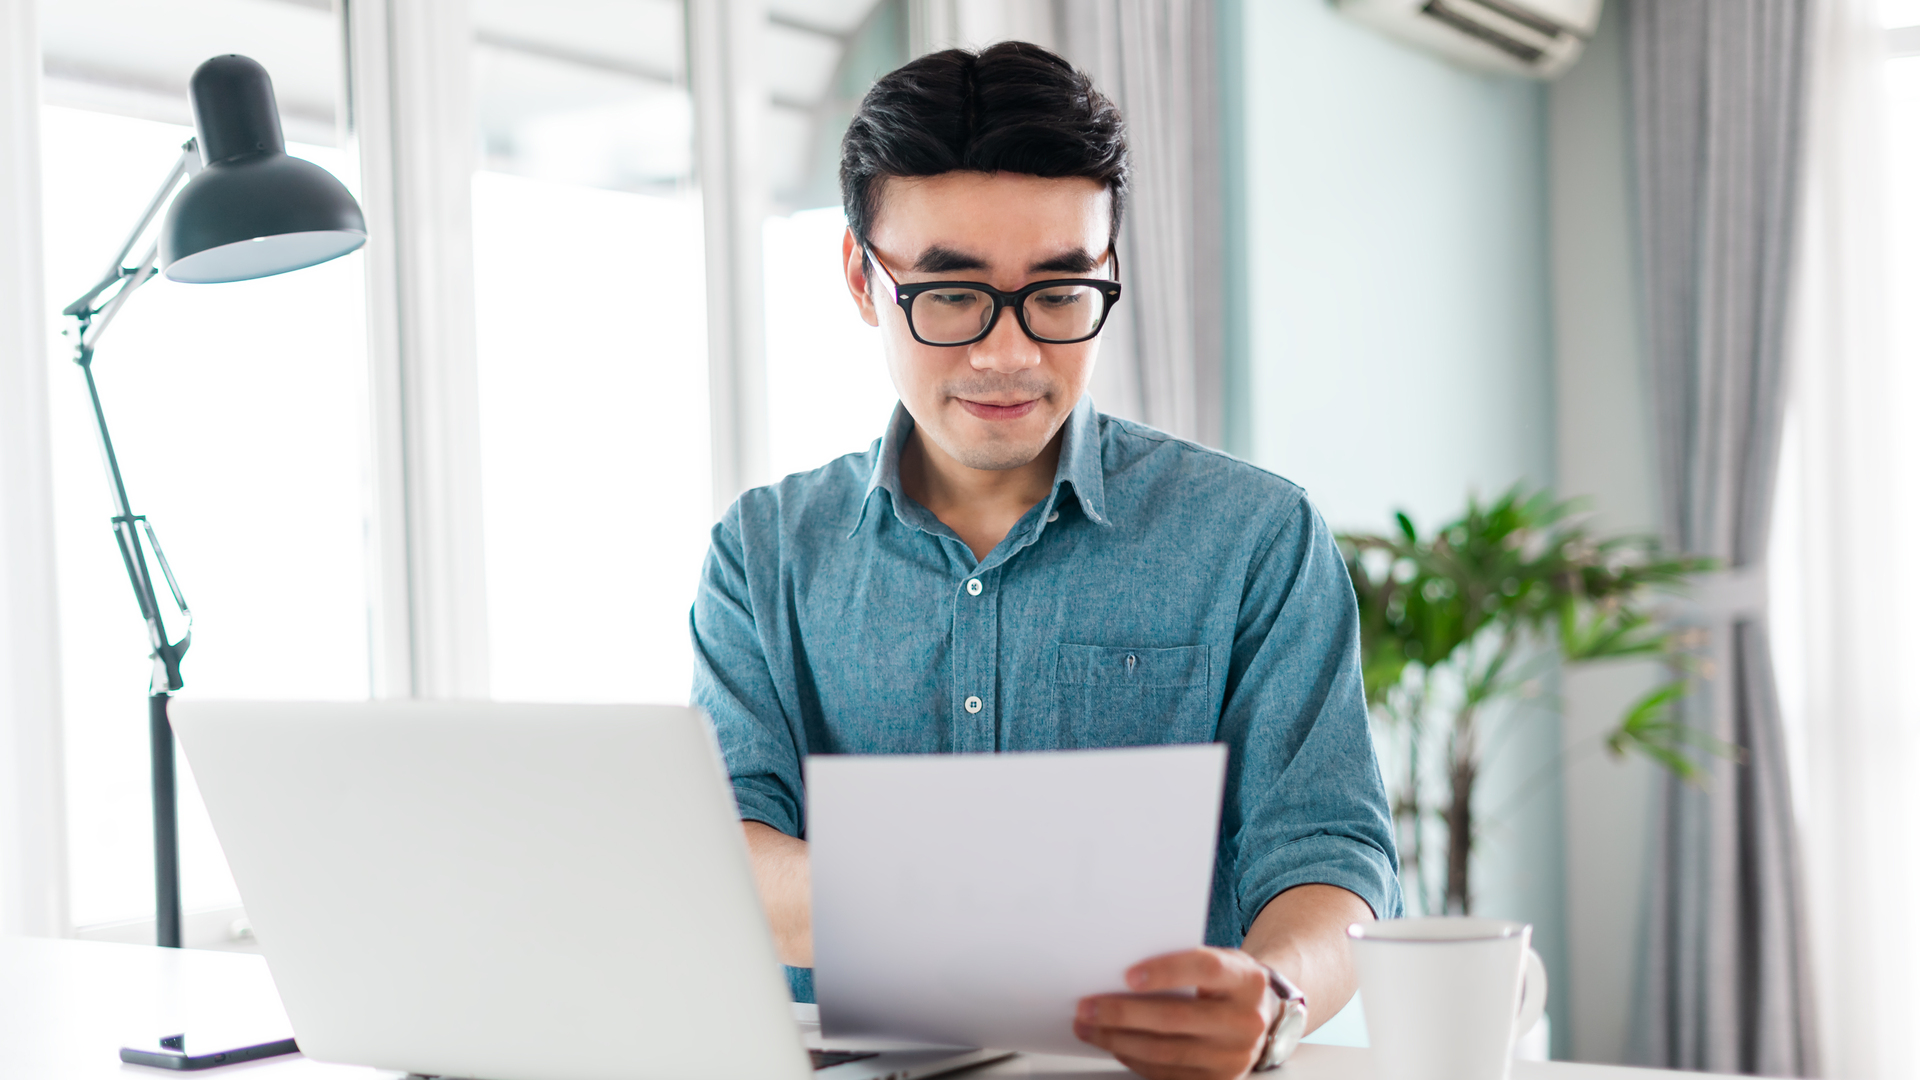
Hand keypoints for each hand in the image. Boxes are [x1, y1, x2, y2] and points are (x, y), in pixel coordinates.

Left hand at [1074, 947, 1277, 1079]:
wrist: (1262, 1016)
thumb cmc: (1229, 982)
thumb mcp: (1220, 960)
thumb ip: (1183, 960)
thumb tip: (1120, 970)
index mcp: (1248, 981)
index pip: (1205, 969)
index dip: (1166, 970)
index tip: (1128, 974)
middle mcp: (1246, 1022)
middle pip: (1176, 1017)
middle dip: (1123, 1012)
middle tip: (1087, 1006)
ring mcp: (1233, 1057)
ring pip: (1165, 1051)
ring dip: (1118, 1039)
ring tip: (1089, 1027)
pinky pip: (1167, 1073)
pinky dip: (1133, 1059)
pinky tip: (1114, 1044)